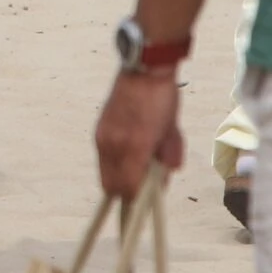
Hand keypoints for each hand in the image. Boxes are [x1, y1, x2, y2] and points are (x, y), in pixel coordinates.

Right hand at [94, 69, 184, 201]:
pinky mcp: (99, 129)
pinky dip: (114, 162)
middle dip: (126, 192)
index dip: (136, 201)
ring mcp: (103, 136)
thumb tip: (166, 173)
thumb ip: (168, 156)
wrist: (142, 68)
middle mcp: (113, 144)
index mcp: (135, 146)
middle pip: (110, 186)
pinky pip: (103, 157)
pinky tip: (130, 150)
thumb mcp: (172, 130)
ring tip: (140, 164)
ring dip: (119, 176)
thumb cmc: (162, 98)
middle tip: (144, 186)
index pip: (128, 189)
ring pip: (105, 172)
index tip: (146, 203)